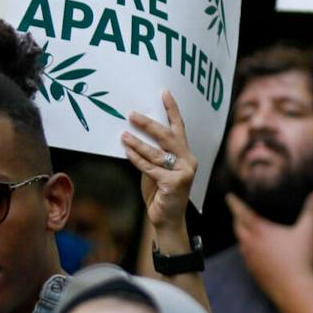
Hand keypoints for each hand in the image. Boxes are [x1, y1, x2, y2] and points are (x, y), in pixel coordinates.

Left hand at [124, 91, 195, 235]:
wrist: (168, 220)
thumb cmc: (160, 193)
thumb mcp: (157, 170)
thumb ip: (153, 155)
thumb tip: (134, 134)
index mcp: (186, 154)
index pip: (179, 127)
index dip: (172, 109)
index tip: (164, 92)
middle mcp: (189, 160)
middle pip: (168, 136)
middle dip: (149, 124)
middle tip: (132, 114)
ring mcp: (184, 172)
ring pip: (157, 153)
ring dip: (137, 142)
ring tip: (123, 134)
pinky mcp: (174, 183)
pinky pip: (151, 168)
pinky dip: (137, 159)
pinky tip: (126, 150)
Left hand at [226, 190, 312, 290]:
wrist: (293, 288)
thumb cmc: (300, 258)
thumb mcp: (308, 231)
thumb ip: (311, 211)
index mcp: (260, 231)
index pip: (242, 213)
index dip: (234, 203)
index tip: (229, 197)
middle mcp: (250, 243)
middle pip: (237, 227)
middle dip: (236, 218)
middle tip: (238, 212)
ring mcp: (250, 258)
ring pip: (240, 242)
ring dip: (241, 233)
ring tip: (246, 229)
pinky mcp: (253, 271)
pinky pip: (246, 255)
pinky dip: (247, 248)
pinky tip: (256, 250)